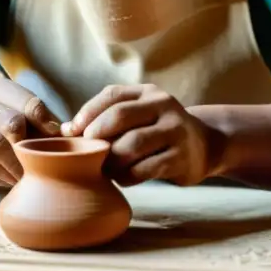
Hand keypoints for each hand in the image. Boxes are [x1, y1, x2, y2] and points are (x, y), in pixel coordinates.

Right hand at [0, 78, 61, 186]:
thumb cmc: (18, 120)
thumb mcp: (32, 113)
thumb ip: (48, 121)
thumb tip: (68, 136)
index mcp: (3, 91)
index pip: (29, 104)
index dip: (45, 121)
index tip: (55, 135)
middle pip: (10, 124)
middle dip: (31, 143)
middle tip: (41, 159)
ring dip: (19, 165)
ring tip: (32, 173)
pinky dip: (5, 176)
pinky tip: (16, 177)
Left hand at [61, 84, 223, 186]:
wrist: (205, 145)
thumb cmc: (158, 130)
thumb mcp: (138, 115)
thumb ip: (106, 117)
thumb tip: (65, 129)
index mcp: (148, 92)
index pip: (112, 95)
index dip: (88, 112)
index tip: (72, 131)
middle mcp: (164, 106)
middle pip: (121, 115)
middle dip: (97, 134)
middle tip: (85, 151)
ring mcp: (175, 131)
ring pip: (133, 145)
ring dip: (111, 159)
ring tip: (103, 167)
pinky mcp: (181, 157)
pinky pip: (146, 169)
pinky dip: (127, 176)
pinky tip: (121, 178)